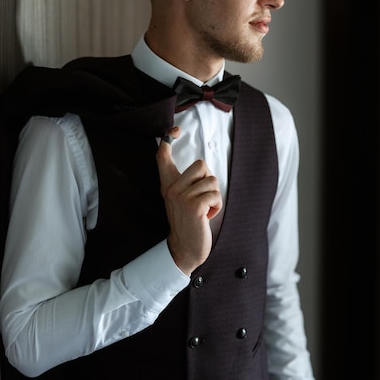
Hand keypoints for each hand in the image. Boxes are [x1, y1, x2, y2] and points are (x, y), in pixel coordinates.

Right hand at [156, 126, 221, 275]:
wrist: (185, 249)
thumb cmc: (189, 223)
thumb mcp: (181, 200)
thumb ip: (186, 183)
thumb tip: (202, 166)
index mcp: (168, 185)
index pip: (162, 157)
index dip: (167, 139)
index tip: (174, 130)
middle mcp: (172, 189)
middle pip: (201, 165)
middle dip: (209, 180)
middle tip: (202, 198)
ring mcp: (182, 197)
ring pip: (212, 182)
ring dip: (214, 197)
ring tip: (205, 210)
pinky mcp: (194, 207)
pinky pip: (215, 195)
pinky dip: (217, 206)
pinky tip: (208, 217)